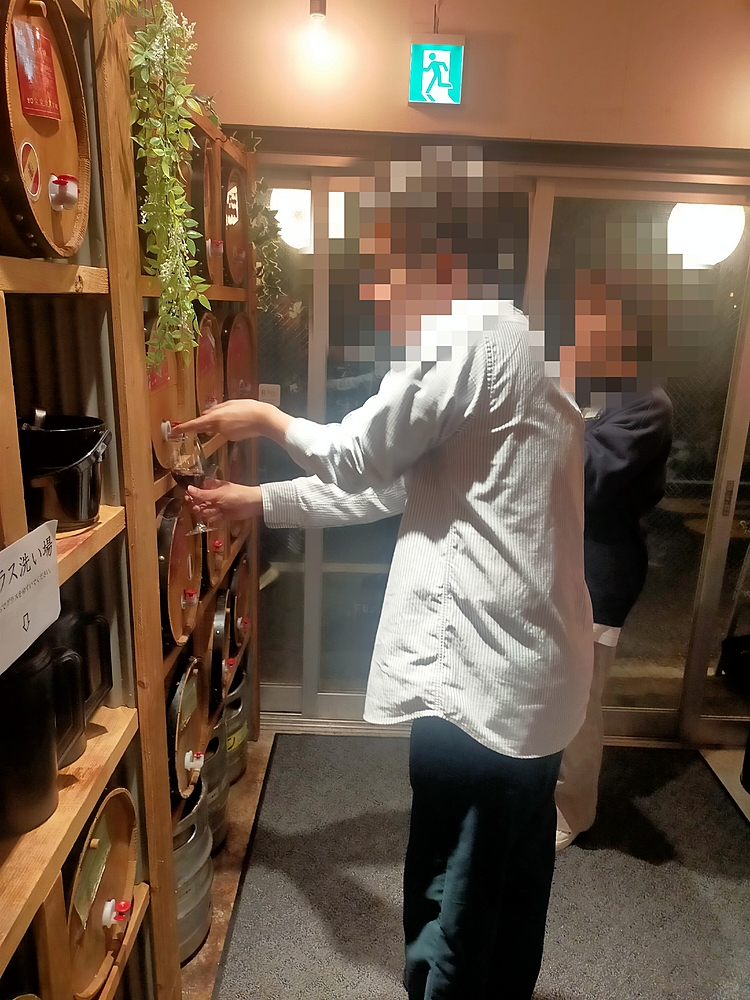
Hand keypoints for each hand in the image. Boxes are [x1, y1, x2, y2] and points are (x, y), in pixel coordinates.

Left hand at [175, 399, 291, 443]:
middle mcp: (218, 428)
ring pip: (217, 427)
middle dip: (205, 423)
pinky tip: (240, 421)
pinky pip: (227, 430)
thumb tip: (205, 413)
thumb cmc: (248, 408)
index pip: (195, 424)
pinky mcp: (233, 438)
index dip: (183, 428)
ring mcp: (226, 434)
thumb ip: (215, 408)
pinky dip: (230, 426)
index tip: (174, 431)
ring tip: (236, 414)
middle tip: (215, 416)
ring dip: (222, 422)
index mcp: (215, 418)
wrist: (263, 419)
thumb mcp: (230, 403)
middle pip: (206, 426)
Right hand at [185, 479, 262, 522]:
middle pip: (196, 502)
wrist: (251, 505)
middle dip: (199, 506)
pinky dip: (214, 517)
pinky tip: (221, 514)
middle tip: (200, 507)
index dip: (191, 496)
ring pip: (203, 511)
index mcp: (210, 486)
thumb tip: (188, 488)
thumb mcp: (218, 494)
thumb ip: (202, 494)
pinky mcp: (219, 513)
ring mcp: (215, 505)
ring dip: (209, 512)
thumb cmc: (237, 495)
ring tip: (217, 510)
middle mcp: (211, 495)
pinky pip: (210, 517)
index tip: (189, 500)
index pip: (195, 490)